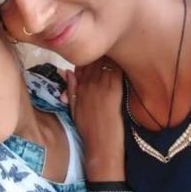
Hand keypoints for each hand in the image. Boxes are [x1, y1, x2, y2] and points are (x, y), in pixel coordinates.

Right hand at [67, 58, 125, 179]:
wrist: (100, 145)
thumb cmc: (87, 130)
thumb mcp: (73, 109)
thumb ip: (70, 90)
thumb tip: (67, 71)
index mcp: (79, 89)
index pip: (83, 65)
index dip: (90, 55)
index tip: (98, 50)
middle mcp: (88, 86)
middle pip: (94, 62)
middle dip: (101, 52)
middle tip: (109, 45)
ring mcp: (101, 89)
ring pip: (104, 64)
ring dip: (109, 55)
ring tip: (116, 47)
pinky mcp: (114, 93)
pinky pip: (115, 72)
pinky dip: (118, 64)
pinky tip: (123, 57)